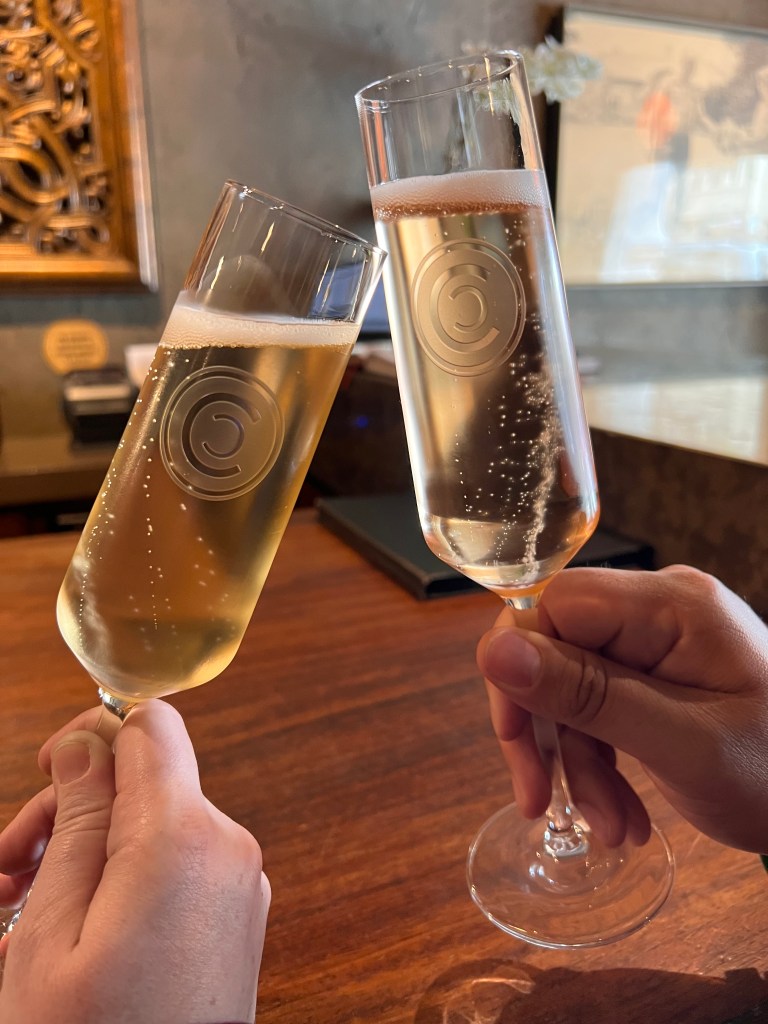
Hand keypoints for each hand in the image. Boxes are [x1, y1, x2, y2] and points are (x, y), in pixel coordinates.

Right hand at [0, 700, 269, 1023]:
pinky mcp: (237, 918)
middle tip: (7, 867)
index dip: (93, 732)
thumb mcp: (51, 932)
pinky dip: (128, 877)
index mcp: (184, 838)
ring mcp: (240, 886)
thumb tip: (87, 741)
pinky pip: (180, 865)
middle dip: (74, 808)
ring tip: (23, 905)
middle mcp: (228, 849)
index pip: (153, 727)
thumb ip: (76, 821)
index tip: (45, 772)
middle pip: (148, 779)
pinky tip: (75, 927)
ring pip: (159, 824)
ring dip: (91, 848)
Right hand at [477, 565, 767, 853]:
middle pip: (553, 647)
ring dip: (577, 761)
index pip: (551, 605)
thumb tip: (492, 650)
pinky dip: (598, 759)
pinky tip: (621, 812)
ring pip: (569, 683)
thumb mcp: (680, 745)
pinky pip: (598, 702)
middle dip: (549, 731)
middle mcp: (656, 609)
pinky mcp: (655, 670)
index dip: (520, 670)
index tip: (519, 744)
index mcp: (669, 605)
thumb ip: (587, 694)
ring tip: (611, 828)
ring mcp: (656, 639)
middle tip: (545, 802)